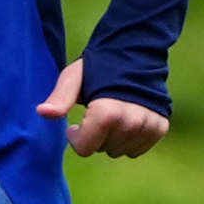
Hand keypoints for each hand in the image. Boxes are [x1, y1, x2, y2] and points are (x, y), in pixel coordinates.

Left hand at [41, 61, 169, 159]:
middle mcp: (132, 122)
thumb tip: (43, 112)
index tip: (75, 124)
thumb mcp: (74, 78)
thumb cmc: (99, 67)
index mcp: (109, 112)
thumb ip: (60, 98)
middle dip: (95, 136)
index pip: (85, 148)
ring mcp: (149, 126)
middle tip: (96, 114)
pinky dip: (128, 139)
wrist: (136, 52)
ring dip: (112, 139)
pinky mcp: (160, 128)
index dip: (75, 137)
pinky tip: (127, 120)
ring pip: (120, 151)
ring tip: (113, 115)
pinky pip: (136, 150)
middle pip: (103, 149)